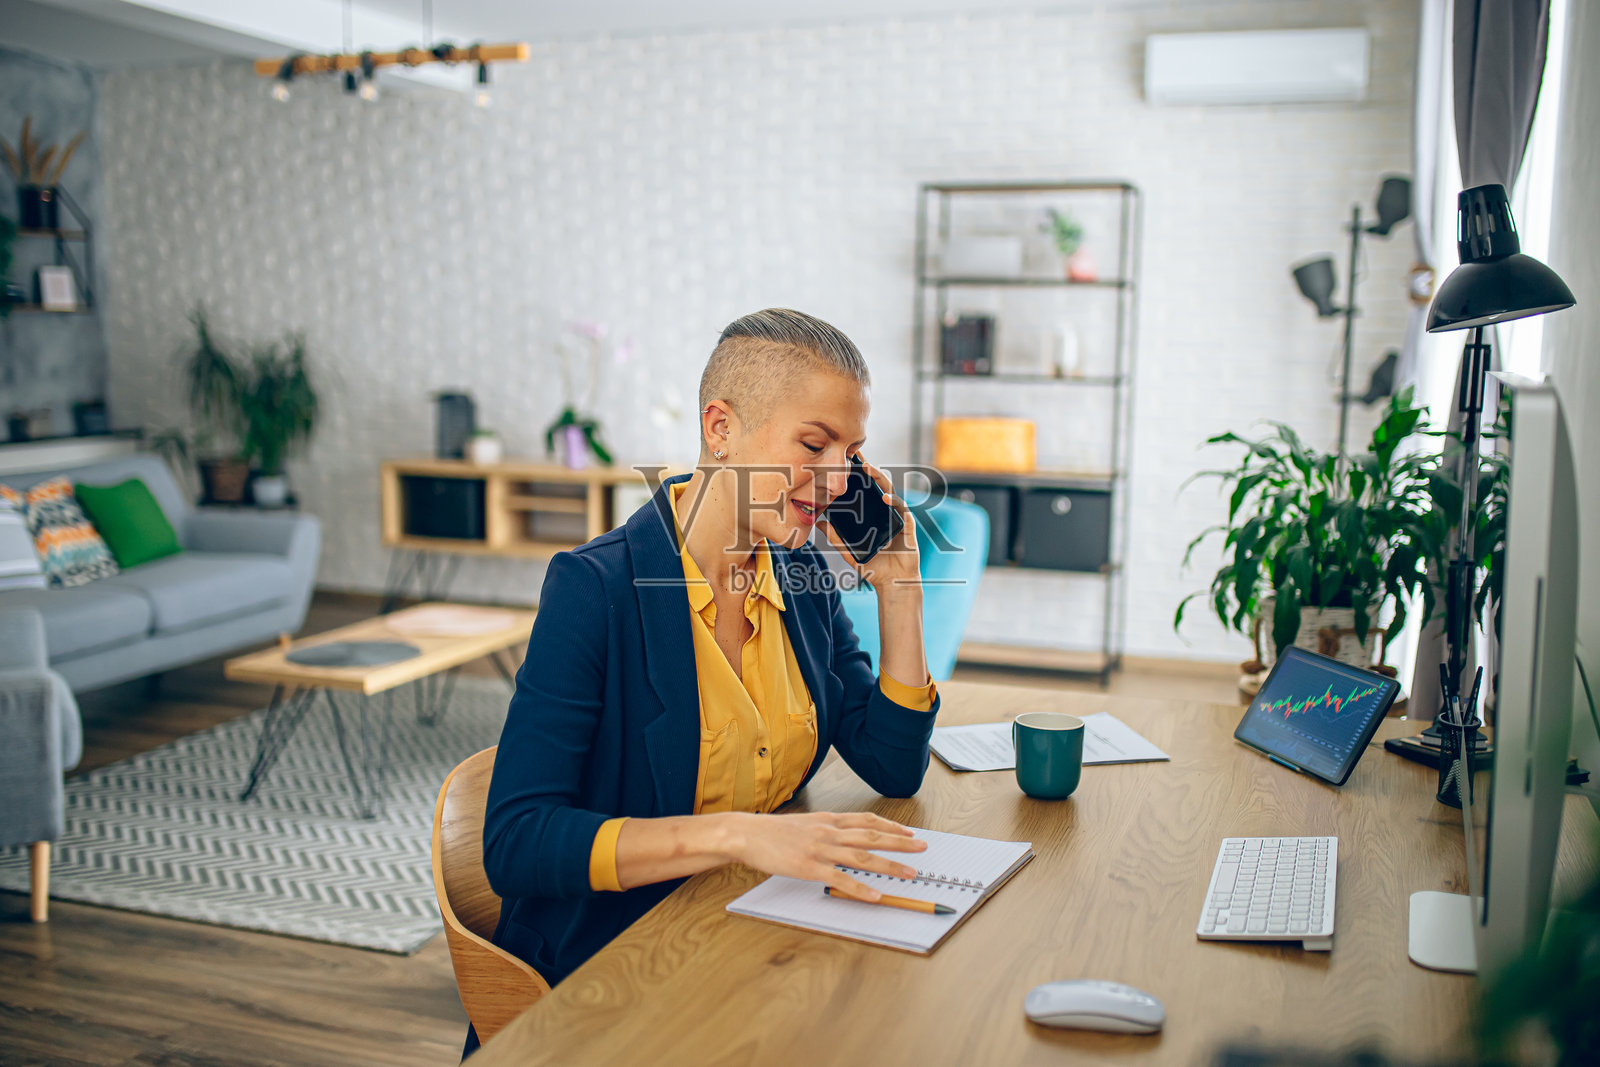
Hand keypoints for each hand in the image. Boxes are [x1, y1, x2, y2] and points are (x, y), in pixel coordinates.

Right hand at [728, 811, 927, 900]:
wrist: (748, 834)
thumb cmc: (774, 832)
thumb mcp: (805, 824)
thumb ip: (826, 829)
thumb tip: (844, 837)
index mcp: (829, 820)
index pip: (868, 820)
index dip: (891, 826)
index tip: (909, 832)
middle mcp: (830, 832)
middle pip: (873, 836)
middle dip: (901, 843)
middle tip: (923, 847)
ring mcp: (821, 849)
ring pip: (863, 857)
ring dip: (890, 866)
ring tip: (910, 873)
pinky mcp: (810, 867)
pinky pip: (840, 879)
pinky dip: (860, 888)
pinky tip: (875, 896)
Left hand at [817, 458, 920, 599]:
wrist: (892, 582)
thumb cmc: (872, 565)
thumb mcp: (849, 550)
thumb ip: (836, 537)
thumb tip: (819, 522)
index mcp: (872, 513)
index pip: (863, 489)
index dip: (855, 474)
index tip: (844, 459)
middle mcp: (885, 509)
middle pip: (875, 484)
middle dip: (866, 467)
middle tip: (854, 454)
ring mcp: (896, 514)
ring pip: (888, 489)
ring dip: (878, 477)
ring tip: (867, 468)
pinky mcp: (907, 523)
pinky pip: (900, 507)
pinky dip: (892, 500)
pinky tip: (883, 497)